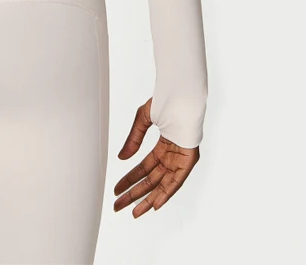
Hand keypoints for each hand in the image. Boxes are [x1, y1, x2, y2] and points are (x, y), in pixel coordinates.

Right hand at [113, 97, 199, 216]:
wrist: (181, 94)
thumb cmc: (166, 100)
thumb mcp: (143, 120)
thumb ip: (133, 140)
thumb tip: (122, 158)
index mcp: (163, 146)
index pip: (143, 169)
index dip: (129, 180)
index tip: (117, 190)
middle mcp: (172, 156)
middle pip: (151, 181)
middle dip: (134, 194)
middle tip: (119, 206)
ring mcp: (180, 159)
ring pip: (162, 185)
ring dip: (148, 199)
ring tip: (134, 212)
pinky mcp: (188, 160)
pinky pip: (177, 181)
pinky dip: (166, 193)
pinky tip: (155, 204)